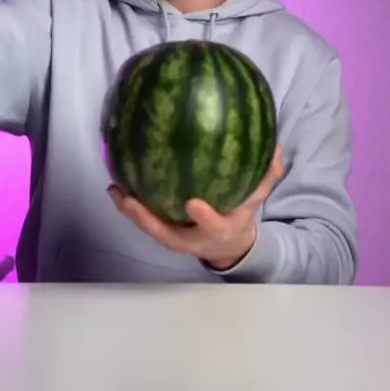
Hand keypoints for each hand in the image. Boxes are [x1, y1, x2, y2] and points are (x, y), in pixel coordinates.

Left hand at [108, 145, 282, 269]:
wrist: (226, 244)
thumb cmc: (237, 215)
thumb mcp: (256, 198)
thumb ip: (266, 174)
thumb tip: (275, 146)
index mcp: (218, 230)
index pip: (212, 225)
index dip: (204, 217)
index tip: (195, 203)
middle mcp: (191, 238)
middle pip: (166, 233)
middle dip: (148, 219)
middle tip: (130, 200)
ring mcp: (174, 237)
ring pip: (148, 227)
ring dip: (129, 211)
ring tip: (114, 189)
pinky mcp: (162, 231)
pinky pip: (143, 219)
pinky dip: (128, 204)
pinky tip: (115, 183)